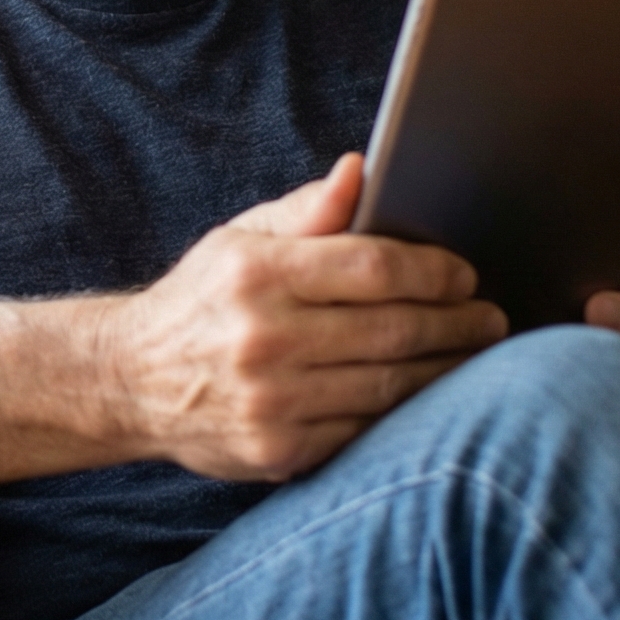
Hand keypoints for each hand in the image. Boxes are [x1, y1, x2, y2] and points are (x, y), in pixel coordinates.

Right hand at [98, 154, 508, 482]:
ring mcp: (269, 400)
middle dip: (457, 323)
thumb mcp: (239, 240)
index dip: (432, 270)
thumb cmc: (200, 301)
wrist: (129, 381)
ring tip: (475, 355)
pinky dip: (408, 414)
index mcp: (255, 273)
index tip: (464, 274)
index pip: (372, 266)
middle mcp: (261, 337)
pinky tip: (431, 397)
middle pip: (392, 328)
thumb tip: (362, 169)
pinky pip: (365, 430)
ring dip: (447, 370)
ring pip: (390, 386)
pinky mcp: (276, 450)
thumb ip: (307, 211)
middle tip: (491, 318)